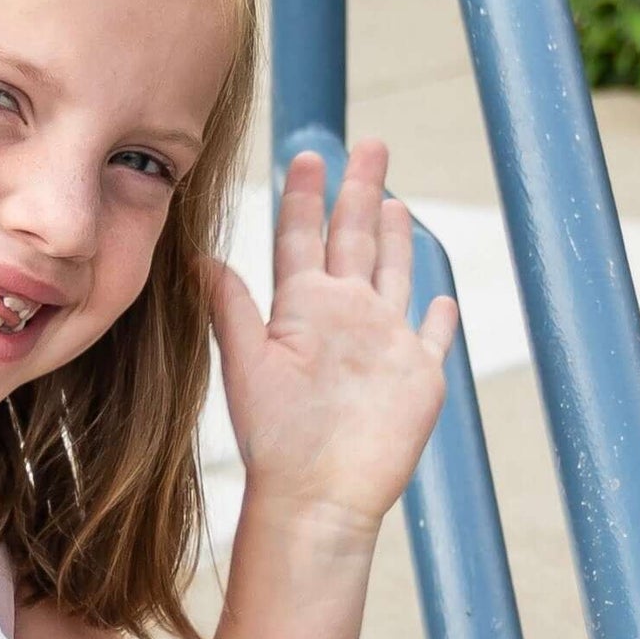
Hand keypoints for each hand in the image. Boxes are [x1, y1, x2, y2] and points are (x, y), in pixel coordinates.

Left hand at [204, 141, 459, 533]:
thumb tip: (196, 256)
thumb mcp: (245, 362)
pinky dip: (438, 319)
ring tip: (395, 202)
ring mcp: (384, 344)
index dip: (305, 197)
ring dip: (397, 239)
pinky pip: (432, 338)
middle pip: (355, 239)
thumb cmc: (276, 438)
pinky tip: (443, 300)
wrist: (318, 495)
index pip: (304, 238)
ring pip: (394, 276)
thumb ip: (229, 307)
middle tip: (369, 143)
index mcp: (303, 308)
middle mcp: (345, 317)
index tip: (307, 155)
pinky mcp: (418, 375)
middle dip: (360, 191)